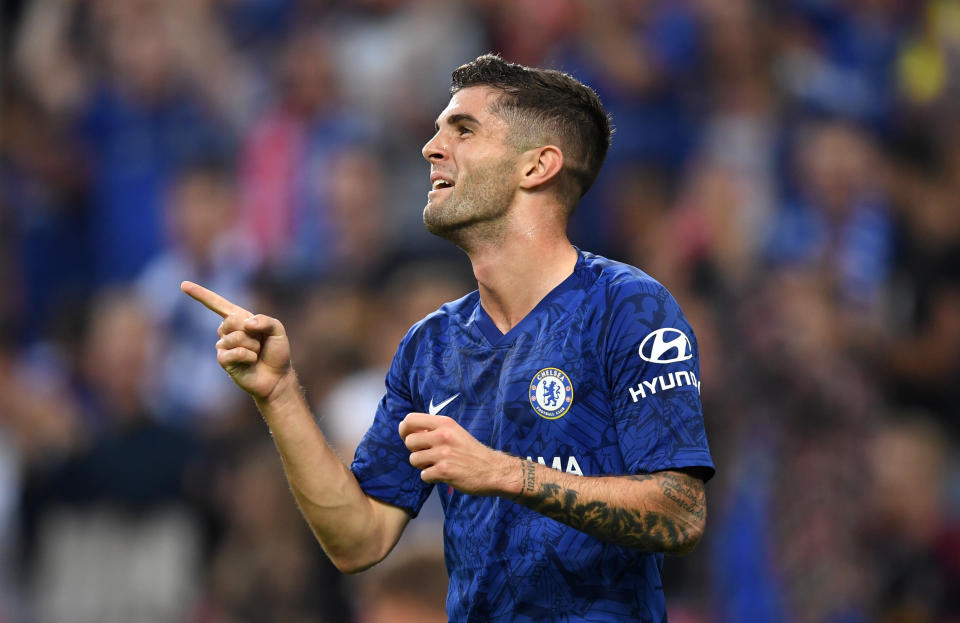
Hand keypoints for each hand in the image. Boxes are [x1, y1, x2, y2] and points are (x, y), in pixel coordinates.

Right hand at [180, 281, 292, 401]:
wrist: (277, 377)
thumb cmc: (276, 352)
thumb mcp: (277, 330)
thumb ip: (265, 320)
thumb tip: (246, 323)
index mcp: (239, 318)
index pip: (217, 304)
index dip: (200, 294)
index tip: (183, 285)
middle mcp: (227, 331)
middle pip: (232, 320)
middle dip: (252, 332)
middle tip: (259, 343)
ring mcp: (223, 346)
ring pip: (237, 338)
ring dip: (253, 346)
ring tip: (256, 354)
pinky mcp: (223, 360)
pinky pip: (234, 352)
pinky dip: (248, 356)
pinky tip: (251, 362)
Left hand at [399, 413, 516, 496]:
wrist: (493, 470)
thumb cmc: (471, 451)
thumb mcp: (454, 432)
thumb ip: (434, 430)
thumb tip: (409, 432)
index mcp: (445, 423)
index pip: (410, 419)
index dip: (404, 430)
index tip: (409, 437)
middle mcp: (443, 436)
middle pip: (409, 441)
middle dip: (414, 451)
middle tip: (427, 455)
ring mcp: (443, 454)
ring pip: (414, 460)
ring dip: (422, 465)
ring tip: (436, 465)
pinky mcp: (444, 471)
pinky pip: (423, 475)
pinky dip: (430, 478)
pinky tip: (442, 475)